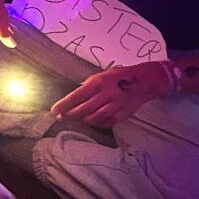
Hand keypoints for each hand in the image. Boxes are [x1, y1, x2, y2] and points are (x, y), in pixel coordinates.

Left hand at [51, 62, 169, 127]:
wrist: (144, 82)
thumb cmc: (118, 77)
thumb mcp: (101, 76)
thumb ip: (88, 86)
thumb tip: (73, 97)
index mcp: (99, 82)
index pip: (77, 95)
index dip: (65, 104)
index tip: (54, 110)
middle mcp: (107, 94)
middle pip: (84, 109)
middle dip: (70, 114)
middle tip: (61, 117)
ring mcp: (115, 106)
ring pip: (94, 118)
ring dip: (82, 120)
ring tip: (75, 119)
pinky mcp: (122, 114)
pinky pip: (106, 122)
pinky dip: (96, 123)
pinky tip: (90, 121)